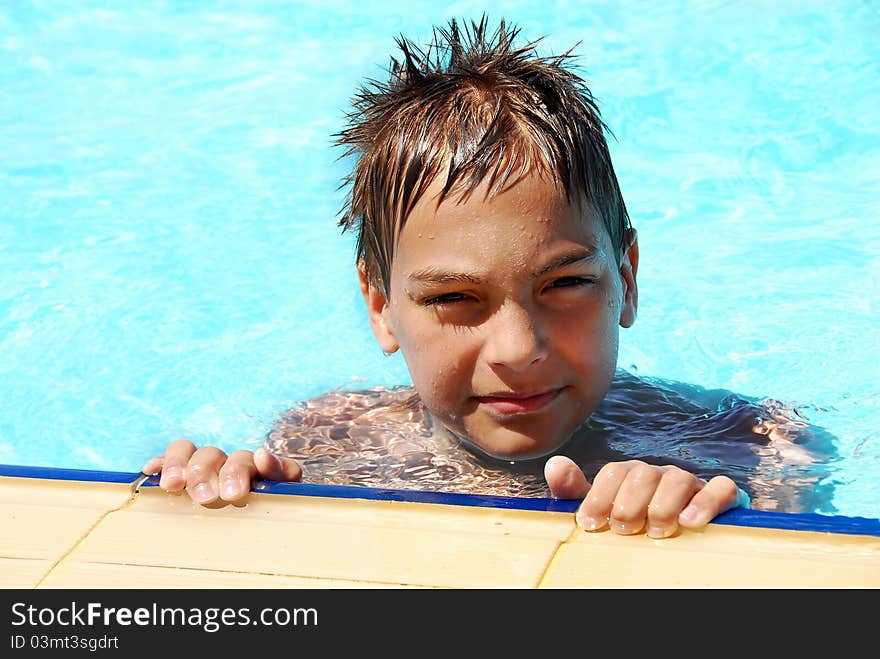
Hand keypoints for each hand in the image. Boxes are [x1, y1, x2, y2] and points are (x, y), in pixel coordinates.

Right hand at [142, 439, 301, 506]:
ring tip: (173, 485)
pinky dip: (160, 463)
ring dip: (179, 465)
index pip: (244, 460)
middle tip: (206, 497)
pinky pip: (167, 462)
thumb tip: (262, 454)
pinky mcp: (180, 477)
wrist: (264, 530)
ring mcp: (202, 469)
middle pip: (211, 454)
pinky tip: (150, 472)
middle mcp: (224, 464)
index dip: (237, 471)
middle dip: (205, 473)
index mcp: (253, 468)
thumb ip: (282, 474)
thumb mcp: (286, 495)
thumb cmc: (272, 512)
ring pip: (186, 451)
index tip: (235, 493)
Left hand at [543, 456, 747, 538]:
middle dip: (629, 504)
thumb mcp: (599, 510)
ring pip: (678, 478)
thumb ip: (574, 491)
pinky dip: (707, 502)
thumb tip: (555, 464)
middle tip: (624, 531)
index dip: (599, 497)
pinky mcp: (719, 495)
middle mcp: (658, 474)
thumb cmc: (631, 524)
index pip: (613, 472)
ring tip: (656, 531)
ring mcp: (689, 483)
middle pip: (643, 474)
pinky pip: (721, 487)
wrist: (677, 538)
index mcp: (629, 475)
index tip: (590, 525)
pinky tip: (692, 522)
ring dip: (664, 506)